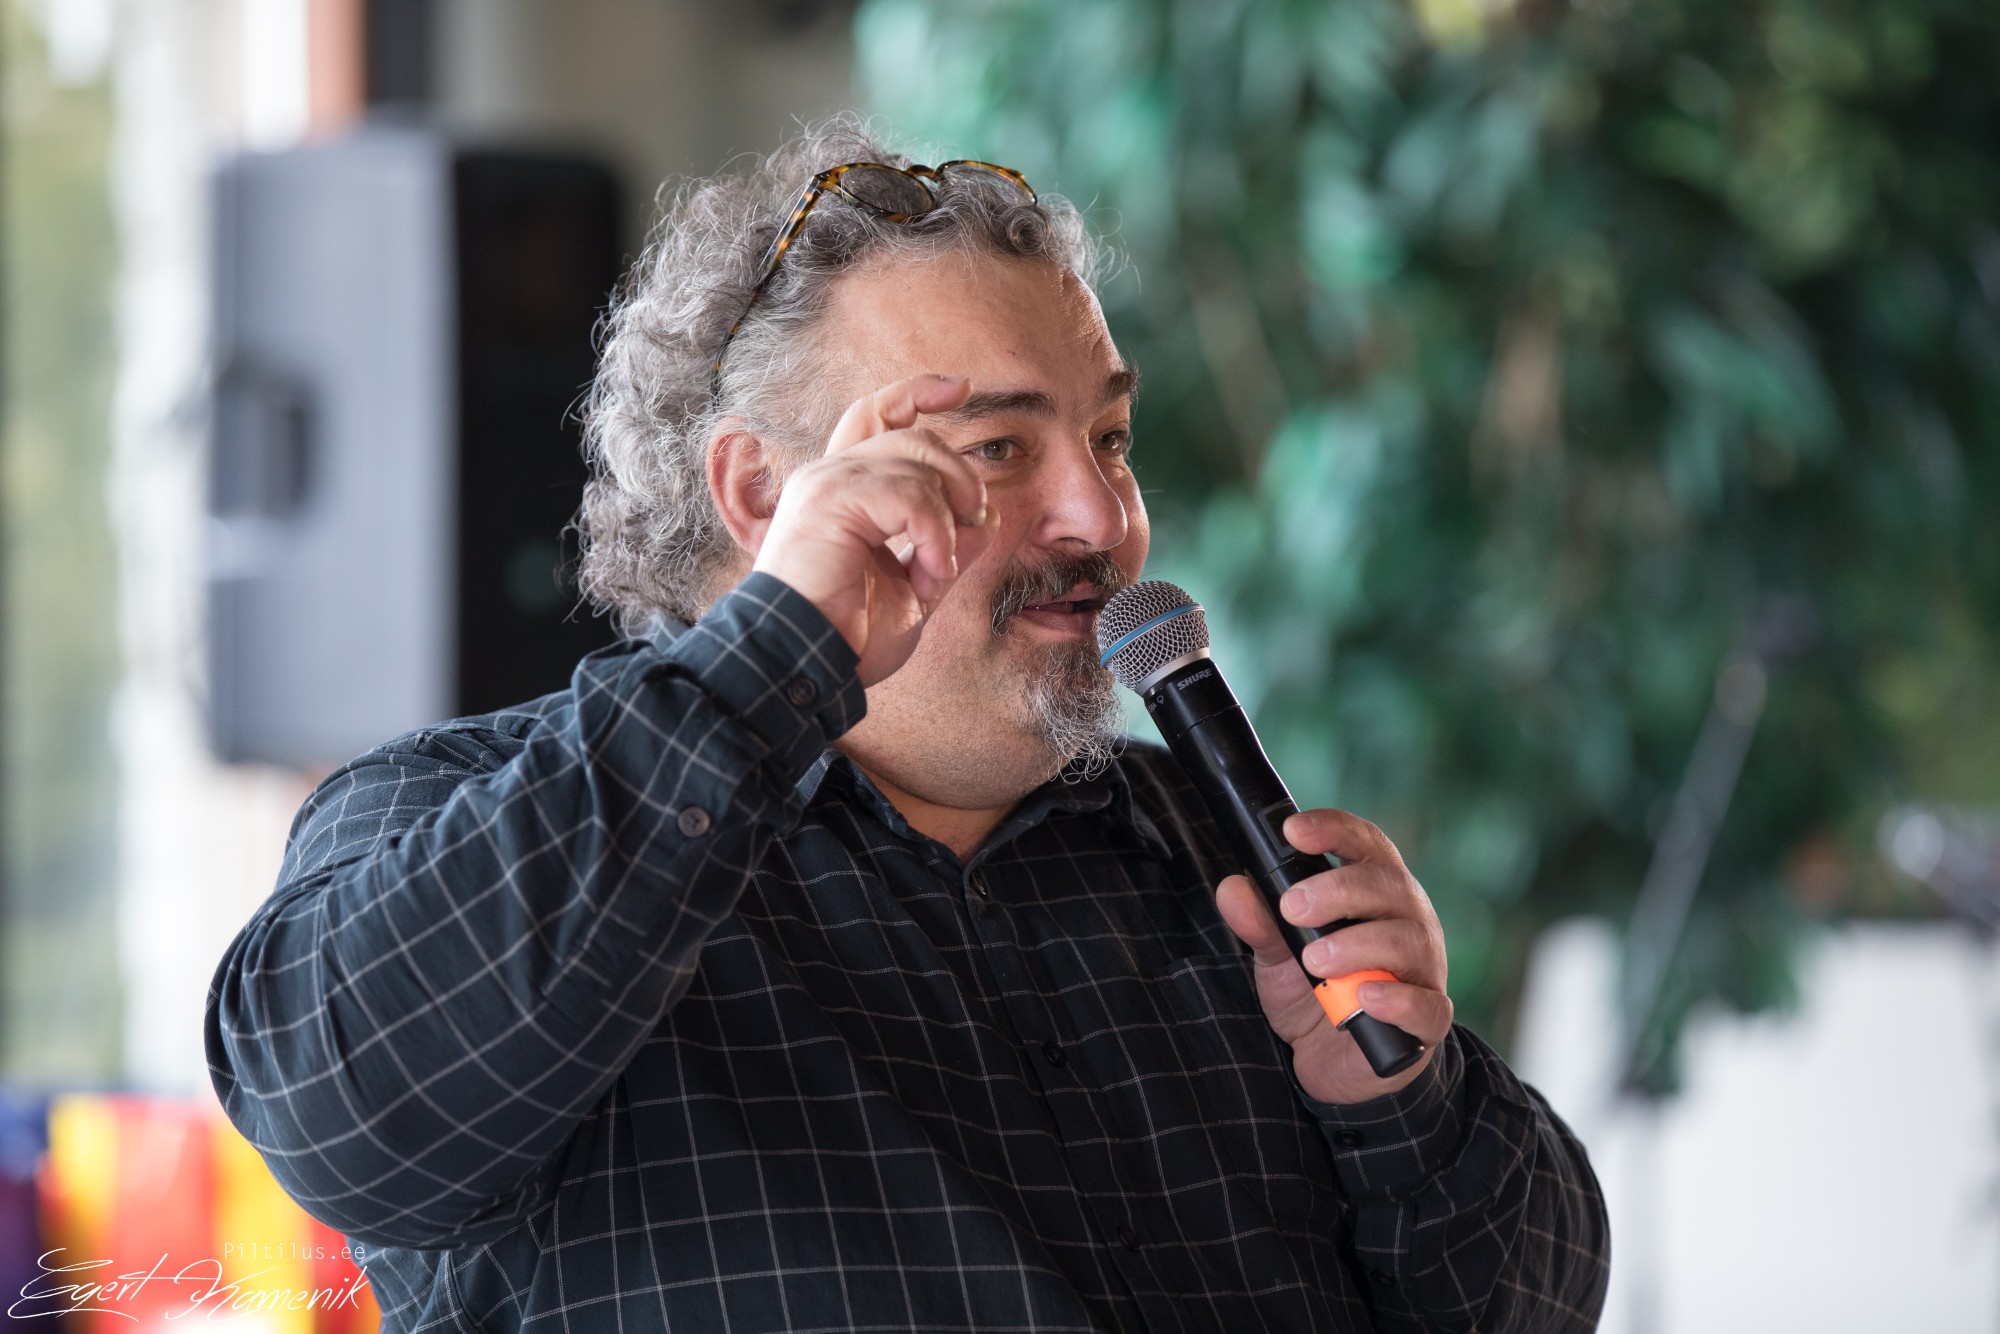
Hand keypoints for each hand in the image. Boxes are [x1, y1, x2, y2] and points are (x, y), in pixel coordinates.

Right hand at [751, 374, 996, 686]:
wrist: (802, 665)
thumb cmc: (848, 638)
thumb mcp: (916, 589)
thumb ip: (948, 549)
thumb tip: (986, 515)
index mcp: (844, 490)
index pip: (877, 414)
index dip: (918, 393)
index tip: (961, 388)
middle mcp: (831, 475)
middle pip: (915, 436)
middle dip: (960, 477)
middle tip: (970, 526)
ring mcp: (828, 482)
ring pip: (919, 460)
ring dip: (948, 519)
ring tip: (936, 570)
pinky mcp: (831, 498)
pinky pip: (911, 493)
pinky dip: (935, 534)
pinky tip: (928, 572)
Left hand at [1214, 808, 1452, 1103]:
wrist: (1336, 1064)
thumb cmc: (1316, 994)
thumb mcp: (1279, 957)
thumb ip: (1261, 923)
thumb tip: (1233, 888)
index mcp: (1375, 893)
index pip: (1366, 845)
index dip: (1334, 829)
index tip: (1292, 830)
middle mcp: (1408, 921)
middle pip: (1389, 886)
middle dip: (1338, 890)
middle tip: (1292, 907)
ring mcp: (1424, 970)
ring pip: (1408, 941)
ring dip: (1358, 945)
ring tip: (1315, 960)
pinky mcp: (1428, 1020)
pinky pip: (1427, 1006)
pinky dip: (1397, 1000)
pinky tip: (1365, 997)